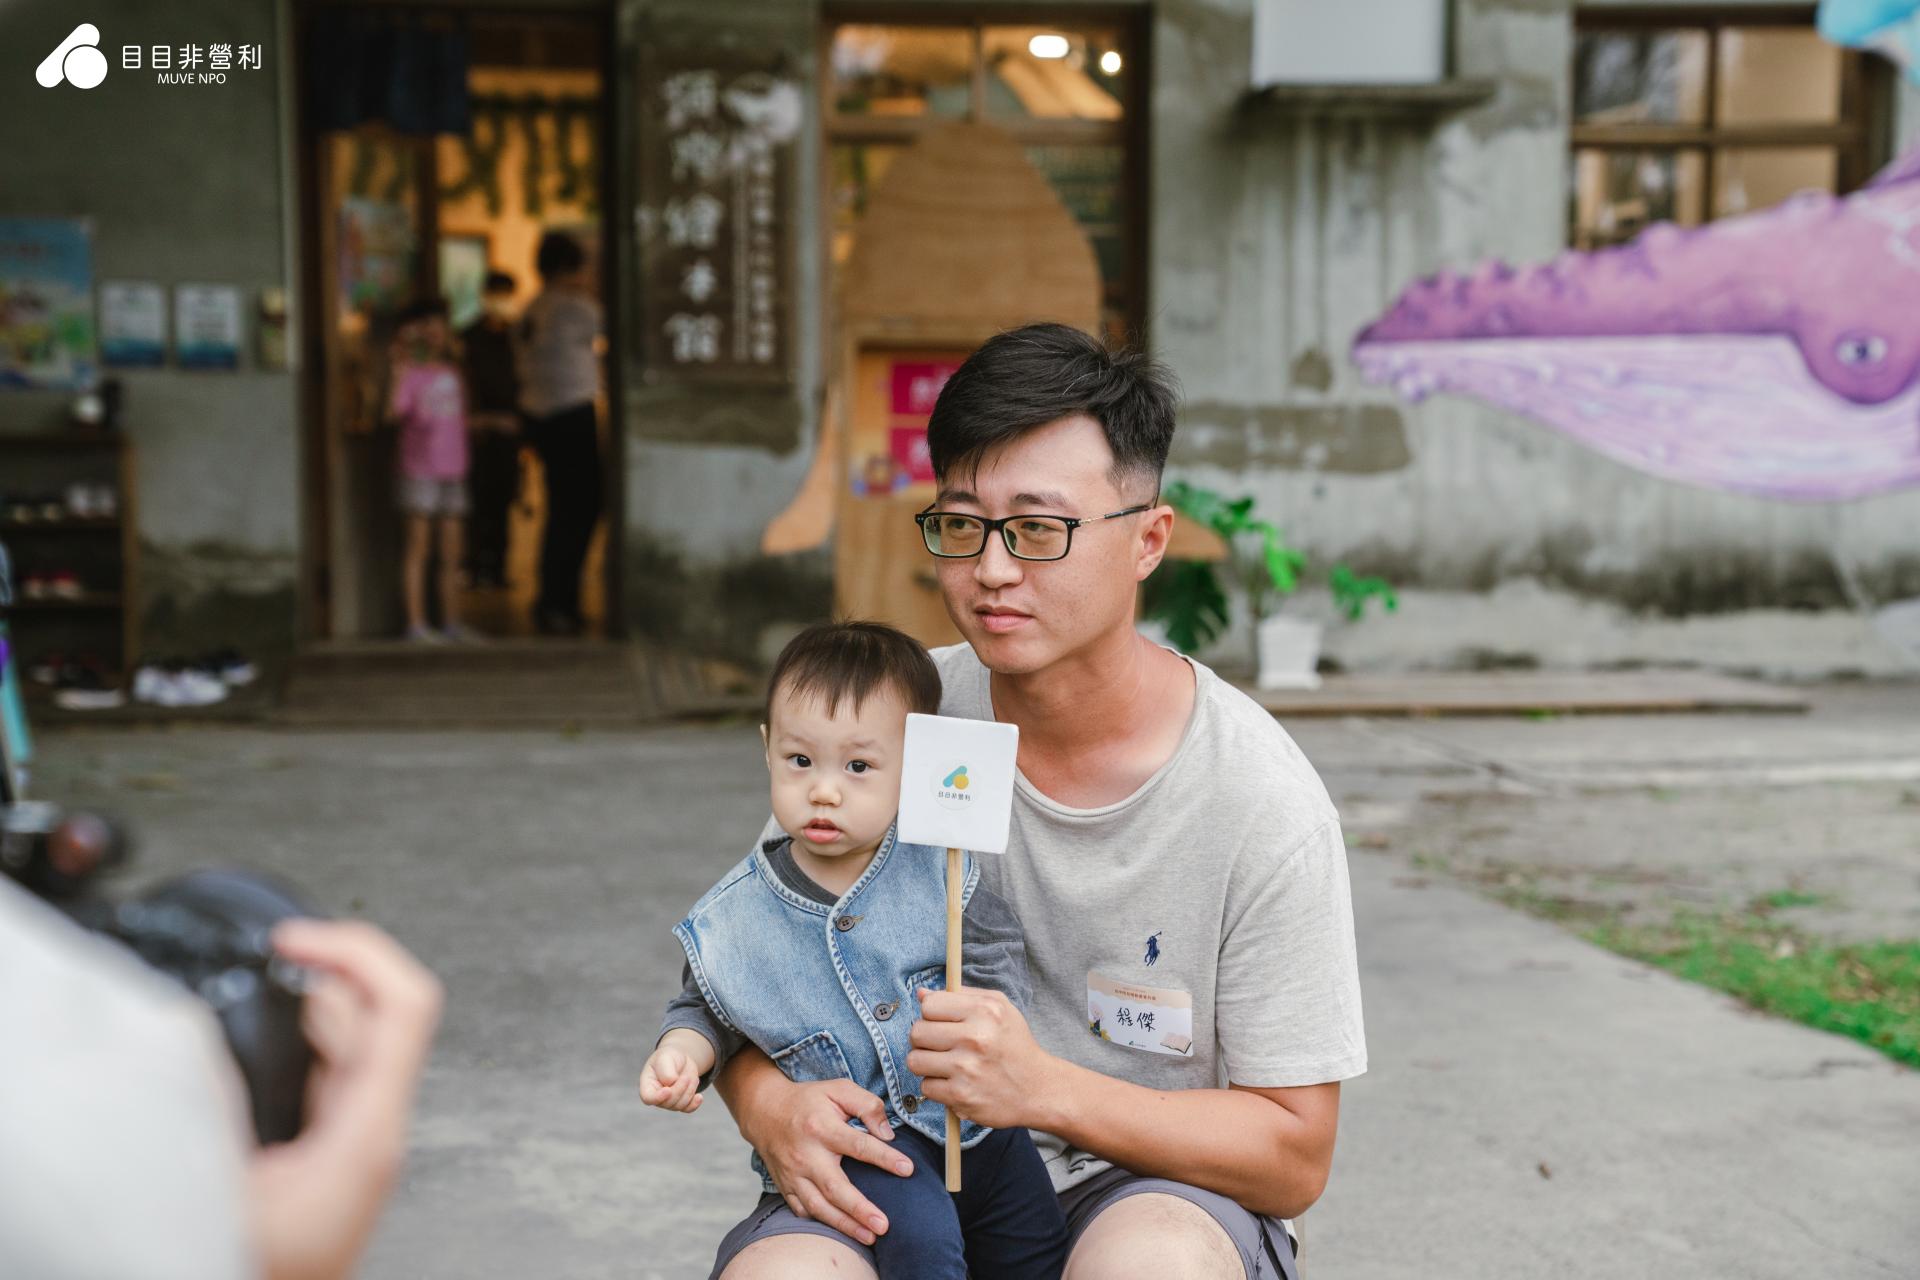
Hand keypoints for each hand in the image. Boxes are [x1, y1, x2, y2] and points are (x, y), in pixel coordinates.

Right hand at [247, 920, 442, 1279]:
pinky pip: (331, 1071)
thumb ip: (212, 1113)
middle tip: (271, 950)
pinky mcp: (330, 1154)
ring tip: (268, 975)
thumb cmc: (261, 1278)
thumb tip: (194, 1040)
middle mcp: (374, 1133)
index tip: (294, 938)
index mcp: (367, 1134)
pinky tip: (264, 1035)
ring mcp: (355, 1143)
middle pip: (379, 1014)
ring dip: (314, 997)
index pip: (403, 1006)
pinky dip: (302, 1035)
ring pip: (355, 1041)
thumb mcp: (222, 1195)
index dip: (357, 951)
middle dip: (326, 967)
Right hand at [638, 1047, 703, 1112]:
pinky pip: (687, 1109)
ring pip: (679, 1105)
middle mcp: (656, 1096)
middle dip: (679, 1089)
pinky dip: (694, 1104)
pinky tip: (699, 1097)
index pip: (648, 1098)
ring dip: (689, 1091)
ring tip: (690, 1077)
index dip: (657, 1098)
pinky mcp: (681, 1102)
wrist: (680, 1058)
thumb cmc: (669, 1057)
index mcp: (647, 1084)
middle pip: (667, 1102)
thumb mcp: (666, 1057)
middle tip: (686, 1077)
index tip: (668, 1090)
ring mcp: (668, 1101)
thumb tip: (671, 1083)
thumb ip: (666, 1070)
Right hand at [738, 1073, 914, 1246]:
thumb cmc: (809, 1100)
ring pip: (819, 1206)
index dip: (884, 1157)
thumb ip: (867, 1105)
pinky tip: (842, 1230)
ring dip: (845, 1225)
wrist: (765, 1110)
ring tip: (870, 1236)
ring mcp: (793, 1174)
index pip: (858, 1145)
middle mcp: (806, 1154)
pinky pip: (803, 1211)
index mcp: (822, 1127)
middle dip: (860, 1209)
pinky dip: (822, 1223)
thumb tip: (887, 1134)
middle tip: (883, 1225)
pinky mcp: (786, 1187)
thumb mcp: (838, 1089)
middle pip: (835, 1187)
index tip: (907, 1169)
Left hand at [907, 987, 1055, 1130]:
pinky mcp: (961, 1096)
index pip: (929, 1005)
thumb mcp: (1000, 1007)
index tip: (941, 1021)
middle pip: (917, 1032)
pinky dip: (936, 1086)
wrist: (1037, 1089)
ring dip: (926, 1063)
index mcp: (984, 1011)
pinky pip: (926, 1086)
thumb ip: (961, 995)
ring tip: (945, 1064)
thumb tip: (921, 994)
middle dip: (924, 1039)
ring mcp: (966, 1069)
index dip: (931, 1013)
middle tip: (941, 1045)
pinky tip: (954, 1082)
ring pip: (915, 1060)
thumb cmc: (1015, 1045)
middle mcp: (975, 1038)